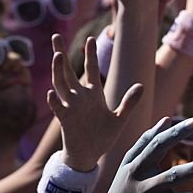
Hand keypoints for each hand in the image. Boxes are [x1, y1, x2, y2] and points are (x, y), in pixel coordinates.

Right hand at [47, 34, 143, 172]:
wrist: (90, 156)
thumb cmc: (104, 136)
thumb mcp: (120, 118)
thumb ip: (129, 102)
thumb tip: (141, 85)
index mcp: (93, 95)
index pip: (91, 70)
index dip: (90, 55)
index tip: (90, 38)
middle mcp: (80, 97)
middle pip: (68, 71)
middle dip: (62, 54)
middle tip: (56, 36)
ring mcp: (71, 107)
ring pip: (61, 85)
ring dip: (58, 71)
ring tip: (57, 56)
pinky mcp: (65, 120)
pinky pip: (59, 108)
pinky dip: (55, 101)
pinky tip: (51, 93)